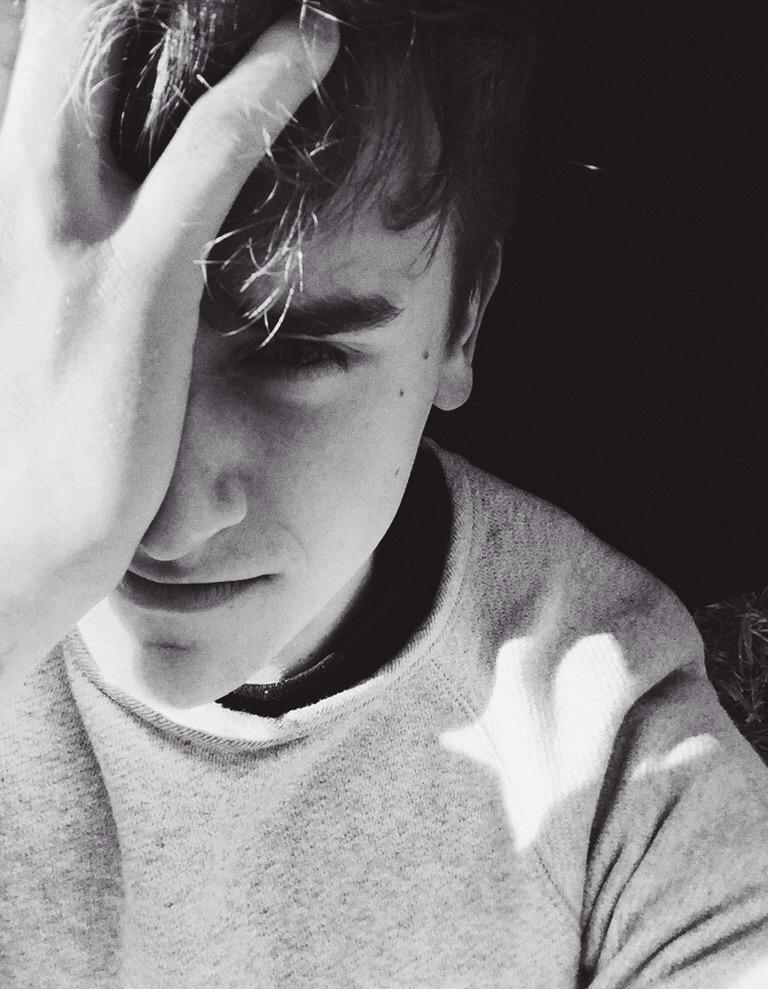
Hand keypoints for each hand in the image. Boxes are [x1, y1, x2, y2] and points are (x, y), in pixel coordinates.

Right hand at [0, 0, 337, 682]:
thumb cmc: (42, 428)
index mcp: (5, 203)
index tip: (123, 3)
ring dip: (196, 5)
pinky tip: (316, 41)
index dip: (78, 16)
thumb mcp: (42, 317)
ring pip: (115, 64)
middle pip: (60, 33)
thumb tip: (112, 207)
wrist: (16, 533)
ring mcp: (69, 238)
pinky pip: (209, 157)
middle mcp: (18, 198)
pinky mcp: (136, 285)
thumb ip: (64, 245)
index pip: (34, 66)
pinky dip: (266, 88)